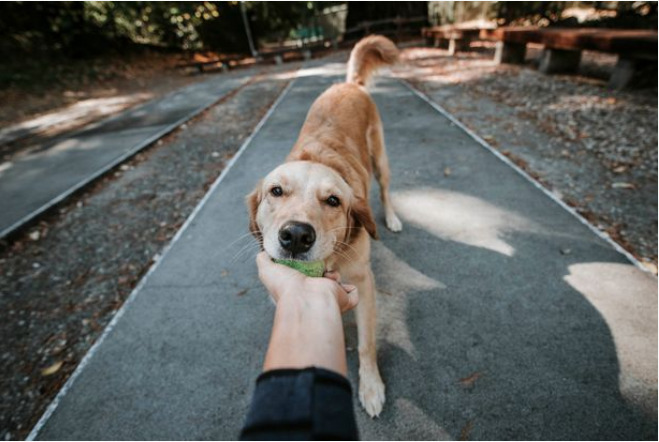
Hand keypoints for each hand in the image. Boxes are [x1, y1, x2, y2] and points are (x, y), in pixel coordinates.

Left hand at [255, 252, 357, 374]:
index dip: (305, 266)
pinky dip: (346, 286)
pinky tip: (333, 282)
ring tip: (325, 274)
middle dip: (320, 268)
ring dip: (332, 275)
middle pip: (321, 278)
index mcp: (298, 289)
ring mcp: (329, 300)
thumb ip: (264, 259)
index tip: (303, 260)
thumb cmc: (286, 287)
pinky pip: (351, 292)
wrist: (306, 299)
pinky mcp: (344, 300)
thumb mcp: (267, 269)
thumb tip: (263, 252)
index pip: (304, 276)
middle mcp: (314, 296)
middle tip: (316, 266)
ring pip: (336, 283)